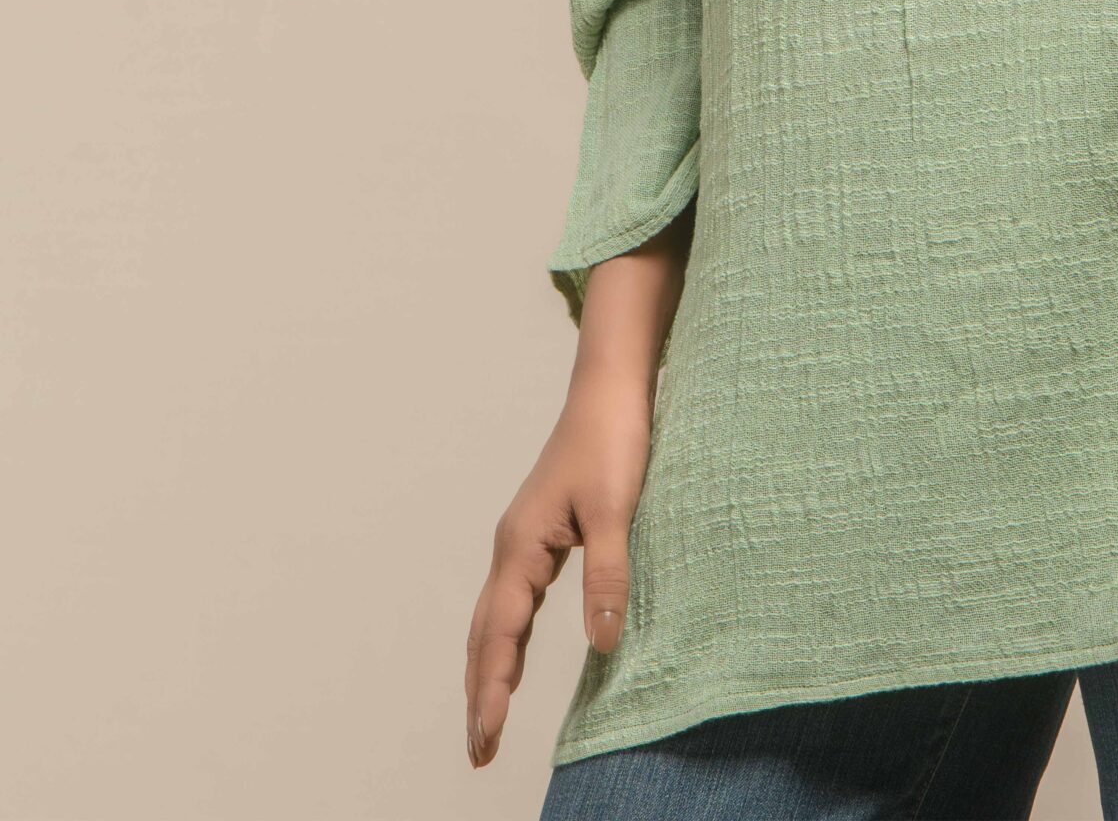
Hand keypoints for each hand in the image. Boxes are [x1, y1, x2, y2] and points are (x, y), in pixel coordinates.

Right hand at [463, 370, 653, 768]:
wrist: (610, 387)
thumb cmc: (613, 440)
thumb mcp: (616, 509)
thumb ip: (608, 575)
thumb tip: (603, 642)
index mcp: (522, 545)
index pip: (500, 634)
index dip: (492, 690)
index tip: (485, 740)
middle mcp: (512, 547)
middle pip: (484, 634)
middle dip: (479, 693)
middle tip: (478, 753)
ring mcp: (523, 539)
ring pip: (494, 618)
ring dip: (489, 668)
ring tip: (486, 719)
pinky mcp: (541, 532)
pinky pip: (514, 599)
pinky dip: (506, 638)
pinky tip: (514, 655)